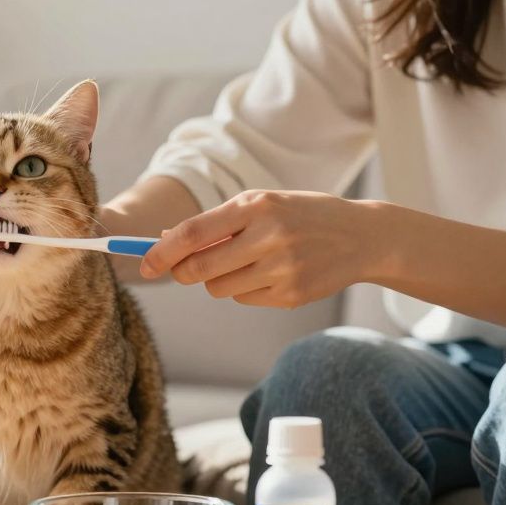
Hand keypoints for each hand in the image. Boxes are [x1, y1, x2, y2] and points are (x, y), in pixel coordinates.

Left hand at [139, 190, 386, 307]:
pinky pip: (242, 299)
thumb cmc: (299, 215)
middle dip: (183, 272)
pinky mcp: (290, 295)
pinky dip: (244, 289)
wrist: (361, 236)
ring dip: (217, 279)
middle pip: (198, 269)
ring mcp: (281, 269)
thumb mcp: (261, 205)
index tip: (144, 264)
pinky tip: (270, 273)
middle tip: (184, 268)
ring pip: (218, 288)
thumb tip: (165, 242)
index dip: (162, 252)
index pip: (193, 233)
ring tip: (245, 261)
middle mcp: (268, 238)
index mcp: (256, 207)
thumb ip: (216, 223)